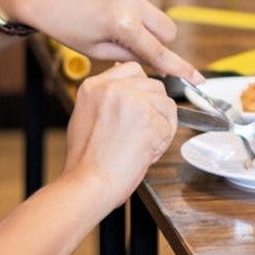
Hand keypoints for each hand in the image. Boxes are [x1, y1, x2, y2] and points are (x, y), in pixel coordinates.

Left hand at [1, 0, 200, 81]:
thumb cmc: (63, 26)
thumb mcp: (95, 50)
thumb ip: (129, 54)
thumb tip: (152, 58)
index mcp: (122, 24)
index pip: (159, 52)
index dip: (180, 68)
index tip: (198, 79)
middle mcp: (131, 0)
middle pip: (168, 30)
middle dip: (159, 42)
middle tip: (135, 47)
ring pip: (153, 13)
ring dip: (141, 22)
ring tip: (108, 21)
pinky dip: (129, 6)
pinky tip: (104, 5)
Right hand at [60, 62, 177, 204]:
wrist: (86, 185)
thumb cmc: (86, 161)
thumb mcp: (86, 116)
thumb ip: (106, 96)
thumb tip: (124, 78)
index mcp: (95, 85)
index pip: (133, 69)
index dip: (143, 90)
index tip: (142, 106)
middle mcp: (113, 88)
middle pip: (154, 86)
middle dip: (155, 110)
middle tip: (142, 134)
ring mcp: (132, 102)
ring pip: (166, 104)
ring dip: (162, 127)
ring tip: (144, 146)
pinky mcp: (148, 120)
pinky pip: (168, 126)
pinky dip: (162, 144)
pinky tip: (144, 154)